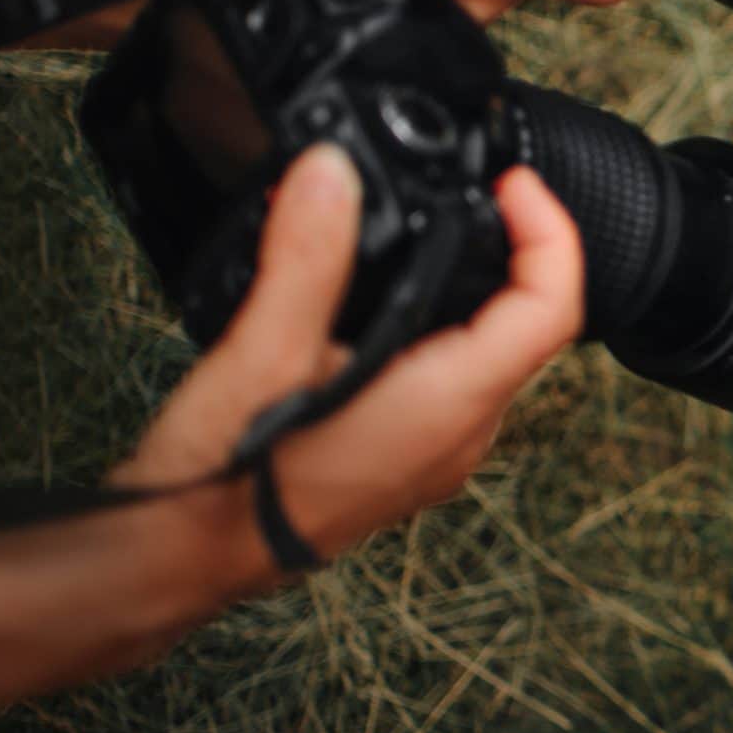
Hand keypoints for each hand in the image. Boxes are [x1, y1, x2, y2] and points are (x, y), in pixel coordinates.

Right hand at [114, 145, 583, 581]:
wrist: (180, 560)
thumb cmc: (224, 480)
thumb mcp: (264, 351)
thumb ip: (307, 256)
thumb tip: (333, 172)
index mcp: (450, 404)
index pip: (552, 309)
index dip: (549, 232)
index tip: (514, 184)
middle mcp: (460, 434)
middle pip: (528, 326)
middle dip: (515, 249)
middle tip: (480, 193)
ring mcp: (435, 452)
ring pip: (489, 354)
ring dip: (475, 287)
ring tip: (435, 227)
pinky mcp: (401, 456)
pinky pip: (450, 378)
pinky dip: (439, 324)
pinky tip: (386, 297)